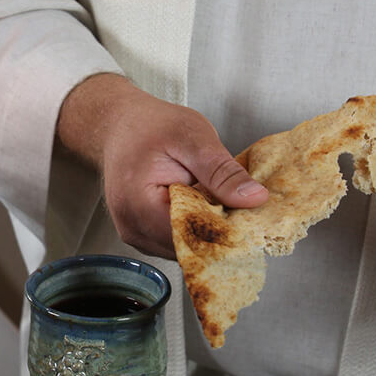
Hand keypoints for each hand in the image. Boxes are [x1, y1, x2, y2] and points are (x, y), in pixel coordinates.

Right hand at [56, 74, 267, 257]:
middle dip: (221, 234)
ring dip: (209, 233)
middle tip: (246, 210)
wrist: (120, 125)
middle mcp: (133, 229)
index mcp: (139, 206)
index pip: (191, 237)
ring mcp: (136, 236)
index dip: (226, 232)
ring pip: (185, 249)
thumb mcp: (194, 138)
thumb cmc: (151, 126)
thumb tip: (255, 199)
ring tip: (224, 205)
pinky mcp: (143, 236)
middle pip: (189, 248)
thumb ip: (222, 172)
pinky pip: (177, 242)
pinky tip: (206, 209)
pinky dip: (196, 229)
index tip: (254, 220)